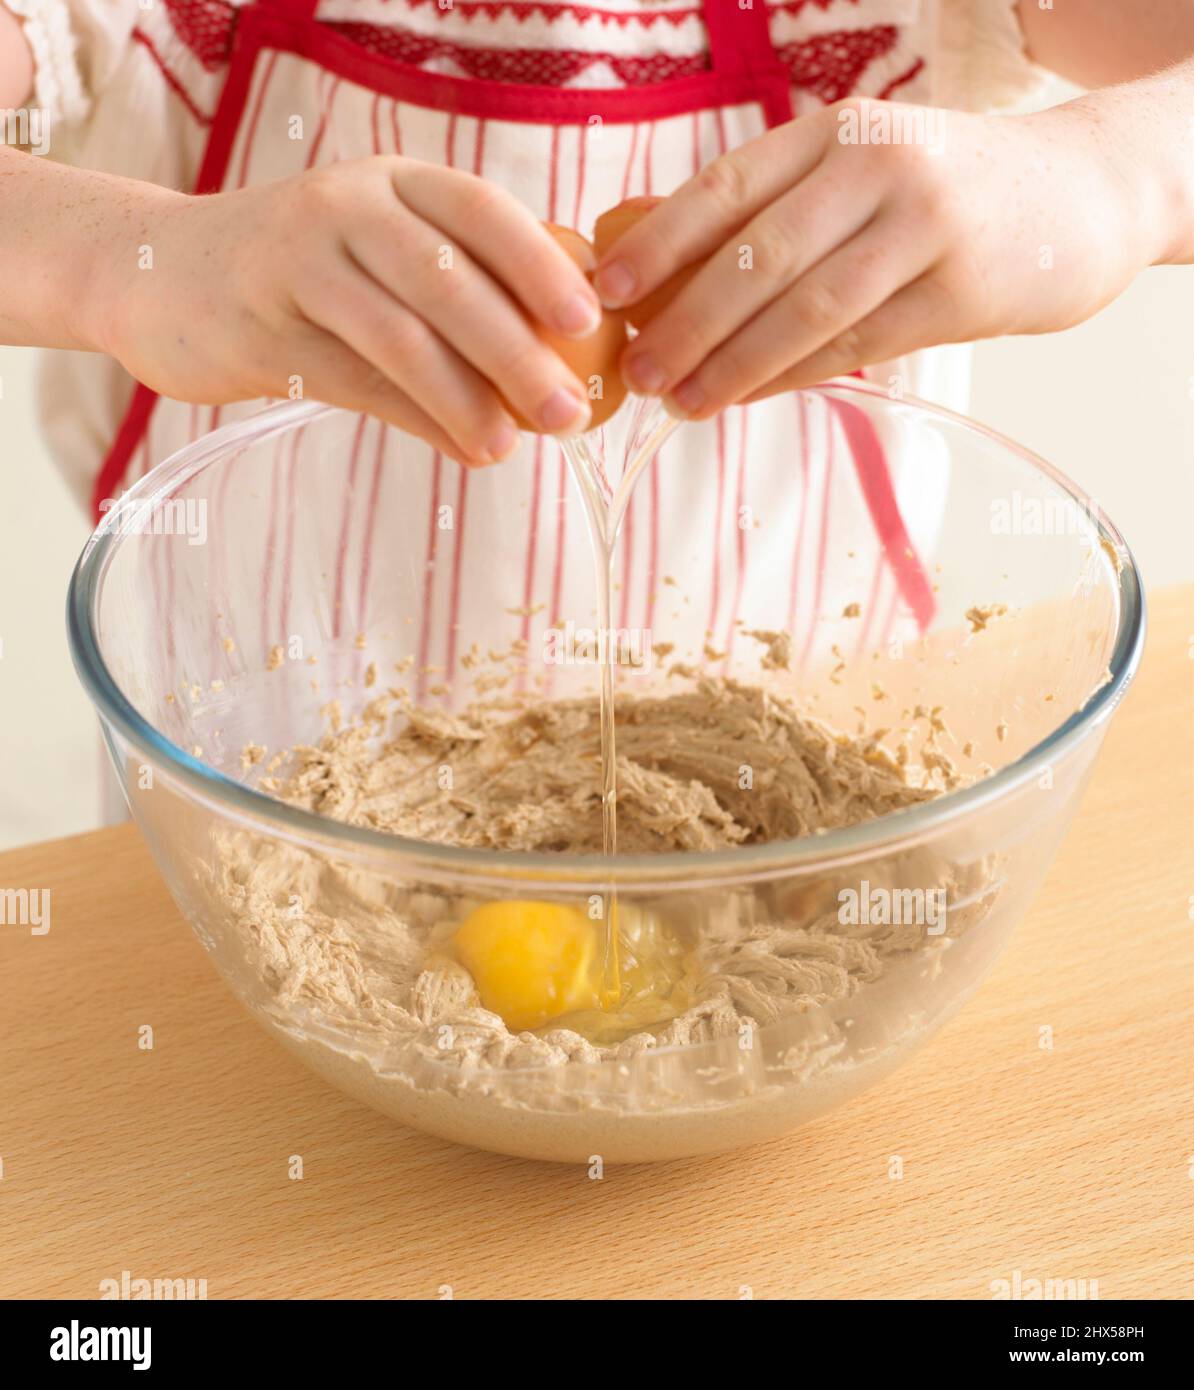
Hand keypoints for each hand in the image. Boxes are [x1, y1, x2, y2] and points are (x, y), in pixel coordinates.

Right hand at [98, 158, 601, 464]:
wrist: (163, 275)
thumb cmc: (302, 276)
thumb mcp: (379, 258)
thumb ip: (456, 291)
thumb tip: (563, 363)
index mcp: (390, 181)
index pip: (480, 210)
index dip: (540, 264)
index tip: (591, 323)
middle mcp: (344, 207)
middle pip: (448, 279)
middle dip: (517, 351)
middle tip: (569, 412)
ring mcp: (297, 264)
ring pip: (399, 336)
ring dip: (466, 399)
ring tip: (510, 448)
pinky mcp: (261, 328)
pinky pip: (356, 382)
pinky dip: (417, 420)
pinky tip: (462, 448)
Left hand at [594, 97, 1157, 416]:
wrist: (1077, 198)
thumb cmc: (938, 194)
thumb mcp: (859, 171)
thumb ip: (777, 210)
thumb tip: (662, 272)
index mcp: (836, 131)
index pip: (726, 188)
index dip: (658, 244)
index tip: (605, 294)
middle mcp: (877, 167)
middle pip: (757, 257)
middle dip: (685, 323)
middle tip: (637, 373)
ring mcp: (924, 228)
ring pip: (804, 310)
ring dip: (733, 364)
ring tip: (681, 402)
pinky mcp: (959, 291)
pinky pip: (854, 346)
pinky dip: (792, 377)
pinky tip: (747, 398)